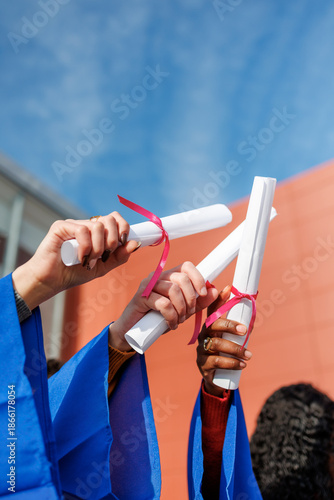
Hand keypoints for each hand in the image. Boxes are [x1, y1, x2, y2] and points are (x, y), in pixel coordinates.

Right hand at [12, 212, 138, 309]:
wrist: (51, 282)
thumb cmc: (73, 273)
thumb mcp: (103, 267)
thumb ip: (119, 256)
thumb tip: (135, 243)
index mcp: (96, 232)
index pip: (115, 219)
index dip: (123, 229)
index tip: (122, 244)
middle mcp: (86, 225)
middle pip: (110, 219)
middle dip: (112, 240)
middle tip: (104, 256)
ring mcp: (73, 224)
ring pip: (97, 226)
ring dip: (98, 248)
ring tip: (89, 260)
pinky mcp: (61, 226)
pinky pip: (82, 230)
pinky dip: (85, 247)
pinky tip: (79, 257)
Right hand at [109, 261, 218, 350]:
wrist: (134, 331)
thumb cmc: (158, 318)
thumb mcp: (183, 310)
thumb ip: (198, 302)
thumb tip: (215, 290)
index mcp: (169, 276)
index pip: (187, 266)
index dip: (198, 278)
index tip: (202, 295)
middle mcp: (158, 276)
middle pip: (182, 279)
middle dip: (190, 300)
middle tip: (188, 315)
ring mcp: (148, 285)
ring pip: (173, 290)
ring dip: (181, 310)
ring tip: (178, 321)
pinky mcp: (141, 296)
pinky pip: (163, 303)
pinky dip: (171, 317)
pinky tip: (170, 324)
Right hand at [197, 286, 252, 396]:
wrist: (216, 378)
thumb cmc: (227, 353)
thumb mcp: (233, 339)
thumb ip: (242, 326)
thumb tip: (254, 311)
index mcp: (212, 326)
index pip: (212, 309)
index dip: (219, 299)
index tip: (229, 289)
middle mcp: (204, 335)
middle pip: (213, 325)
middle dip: (230, 326)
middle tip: (245, 331)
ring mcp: (201, 349)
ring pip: (216, 344)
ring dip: (235, 349)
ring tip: (249, 355)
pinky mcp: (203, 364)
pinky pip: (216, 361)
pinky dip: (231, 363)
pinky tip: (242, 365)